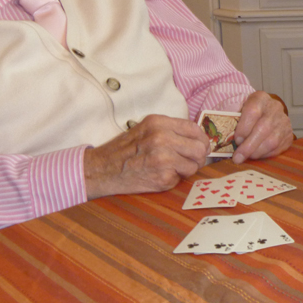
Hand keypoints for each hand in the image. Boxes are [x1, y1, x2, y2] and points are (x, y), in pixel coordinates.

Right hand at [84, 114, 209, 198]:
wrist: (101, 169)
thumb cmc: (124, 149)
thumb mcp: (146, 129)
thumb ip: (170, 130)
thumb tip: (198, 138)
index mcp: (159, 123)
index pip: (194, 129)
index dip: (201, 140)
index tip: (200, 146)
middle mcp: (162, 138)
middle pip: (199, 148)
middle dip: (198, 157)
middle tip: (190, 161)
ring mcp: (163, 158)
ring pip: (194, 165)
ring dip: (186, 169)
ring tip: (171, 168)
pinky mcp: (162, 177)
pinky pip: (181, 179)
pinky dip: (173, 179)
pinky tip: (159, 175)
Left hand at [231, 91, 293, 163]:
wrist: (266, 112)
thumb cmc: (247, 114)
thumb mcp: (239, 110)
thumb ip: (232, 121)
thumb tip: (222, 140)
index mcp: (260, 98)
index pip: (253, 111)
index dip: (244, 128)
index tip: (236, 140)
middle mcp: (275, 108)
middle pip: (263, 128)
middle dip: (249, 146)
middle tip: (238, 157)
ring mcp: (284, 121)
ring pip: (272, 141)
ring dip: (256, 152)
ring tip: (247, 157)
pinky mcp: (288, 134)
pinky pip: (278, 148)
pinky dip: (266, 155)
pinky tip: (257, 154)